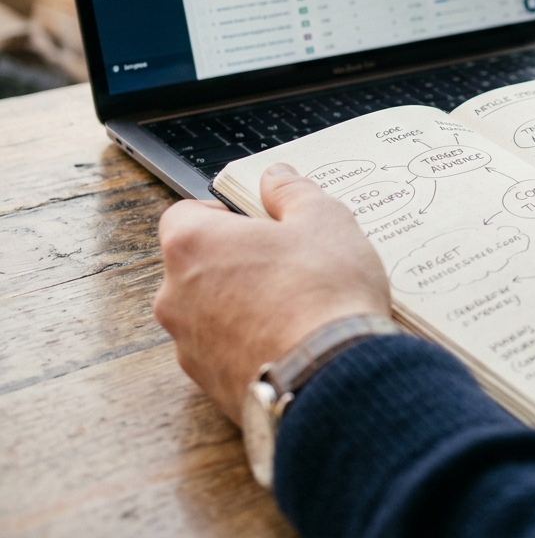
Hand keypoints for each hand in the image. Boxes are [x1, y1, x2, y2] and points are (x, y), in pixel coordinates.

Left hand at [154, 164, 390, 423]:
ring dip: (242, 306)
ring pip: (210, 313)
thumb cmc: (323, 292)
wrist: (330, 375)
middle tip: (286, 264)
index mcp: (192, 245)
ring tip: (295, 307)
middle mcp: (176, 296)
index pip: (184, 215)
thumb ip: (293, 192)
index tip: (259, 223)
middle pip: (197, 267)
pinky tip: (292, 342)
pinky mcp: (209, 385)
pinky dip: (251, 345)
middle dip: (236, 263)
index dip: (223, 216)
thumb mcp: (324, 219)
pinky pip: (226, 354)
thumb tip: (276, 177)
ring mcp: (188, 346)